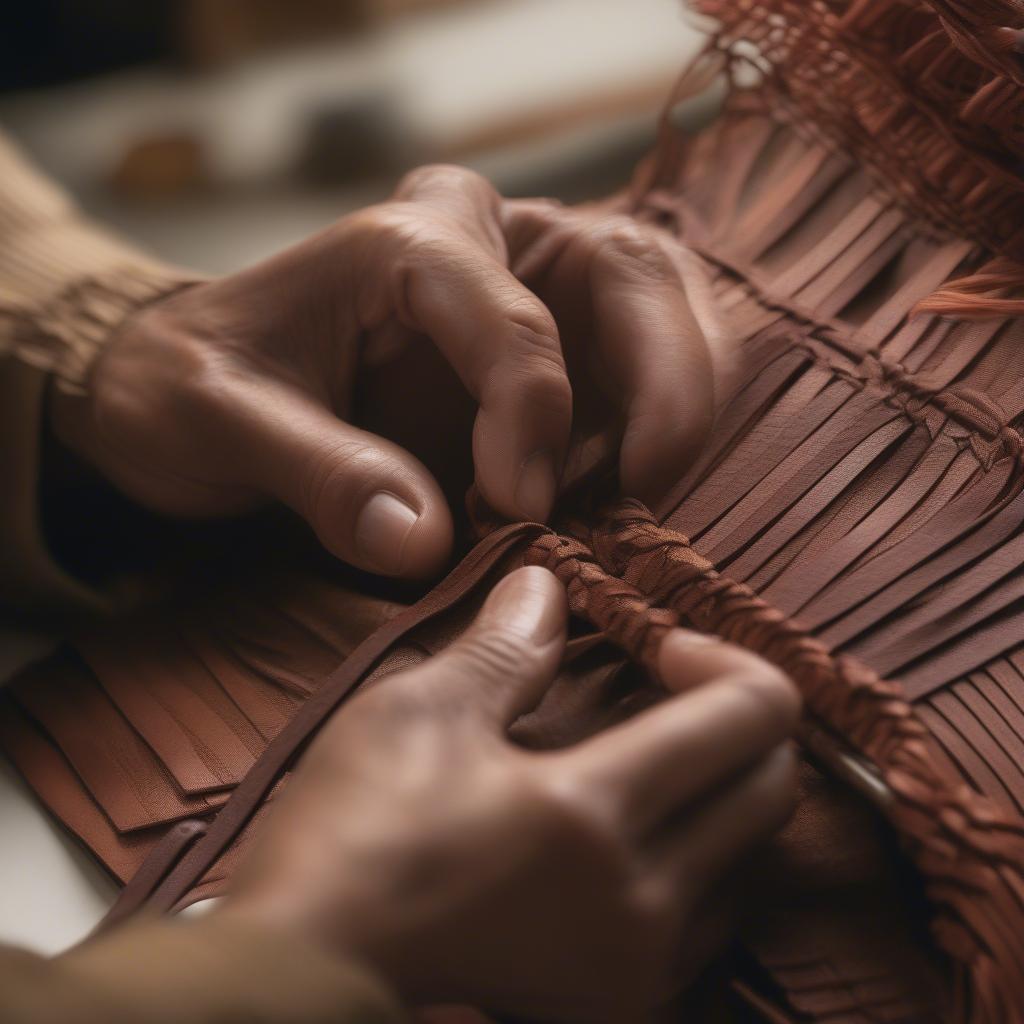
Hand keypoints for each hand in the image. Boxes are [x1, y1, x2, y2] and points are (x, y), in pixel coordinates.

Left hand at [52, 166, 721, 578]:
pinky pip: (638, 387)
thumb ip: (317, 471)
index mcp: (412, 239)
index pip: (519, 316)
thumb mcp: (214, 419)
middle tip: (639, 499)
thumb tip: (427, 544)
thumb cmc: (189, 384)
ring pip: (667, 323)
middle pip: (639, 277)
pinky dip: (644, 450)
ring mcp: (529, 301)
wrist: (188, 390)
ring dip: (670, 422)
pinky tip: (604, 512)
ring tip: (622, 513)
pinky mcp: (546, 364)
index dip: (535, 419)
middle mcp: (491, 249)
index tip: (517, 514)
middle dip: (666, 393)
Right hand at [218, 567, 798, 1021]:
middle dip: (741, 720)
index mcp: (596, 815)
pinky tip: (638, 830)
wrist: (310, 979)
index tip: (659, 646)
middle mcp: (646, 902)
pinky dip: (703, 856)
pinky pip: (710, 917)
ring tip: (656, 755)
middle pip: (773, 789)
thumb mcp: (419, 714)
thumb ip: (505, 645)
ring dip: (726, 791)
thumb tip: (547, 586)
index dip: (725, 659)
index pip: (750, 717)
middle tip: (668, 688)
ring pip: (752, 859)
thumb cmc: (354, 838)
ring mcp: (640, 967)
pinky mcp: (620, 1003)